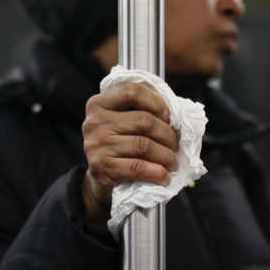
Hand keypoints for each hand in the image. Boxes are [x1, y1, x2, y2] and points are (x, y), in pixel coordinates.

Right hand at [81, 82, 178, 229]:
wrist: (98, 178)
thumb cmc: (117, 145)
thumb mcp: (121, 121)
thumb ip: (140, 110)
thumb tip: (175, 114)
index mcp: (99, 104)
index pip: (131, 92)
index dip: (156, 102)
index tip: (168, 117)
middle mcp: (94, 122)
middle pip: (143, 120)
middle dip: (167, 134)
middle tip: (175, 145)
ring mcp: (96, 145)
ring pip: (143, 145)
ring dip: (166, 156)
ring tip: (172, 161)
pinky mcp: (101, 168)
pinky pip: (137, 167)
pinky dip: (157, 173)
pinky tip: (164, 177)